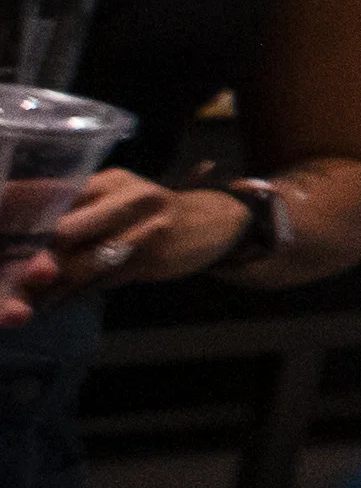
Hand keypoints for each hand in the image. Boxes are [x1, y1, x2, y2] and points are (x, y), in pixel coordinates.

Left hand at [0, 166, 241, 319]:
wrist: (213, 223)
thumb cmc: (151, 212)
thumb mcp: (117, 198)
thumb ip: (78, 210)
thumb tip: (22, 238)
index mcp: (110, 181)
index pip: (55, 193)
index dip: (20, 210)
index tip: (1, 231)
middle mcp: (127, 198)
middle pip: (63, 230)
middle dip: (29, 257)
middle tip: (5, 275)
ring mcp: (142, 229)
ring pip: (78, 264)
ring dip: (44, 287)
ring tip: (17, 302)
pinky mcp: (150, 259)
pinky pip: (98, 283)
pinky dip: (68, 298)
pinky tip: (48, 306)